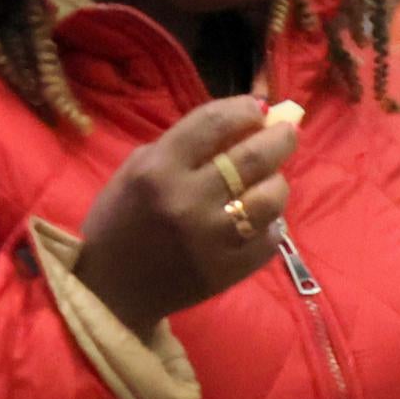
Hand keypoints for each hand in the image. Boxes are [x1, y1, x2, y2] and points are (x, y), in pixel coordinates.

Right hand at [73, 96, 299, 335]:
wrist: (112, 289)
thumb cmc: (121, 220)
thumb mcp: (138, 170)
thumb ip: (187, 146)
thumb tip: (244, 123)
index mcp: (158, 169)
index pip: (214, 122)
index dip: (244, 108)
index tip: (258, 108)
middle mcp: (188, 200)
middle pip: (254, 157)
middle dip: (280, 137)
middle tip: (287, 132)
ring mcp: (213, 238)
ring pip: (271, 197)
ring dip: (277, 183)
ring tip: (269, 181)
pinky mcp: (229, 269)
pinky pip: (272, 237)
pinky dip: (272, 223)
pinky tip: (260, 219)